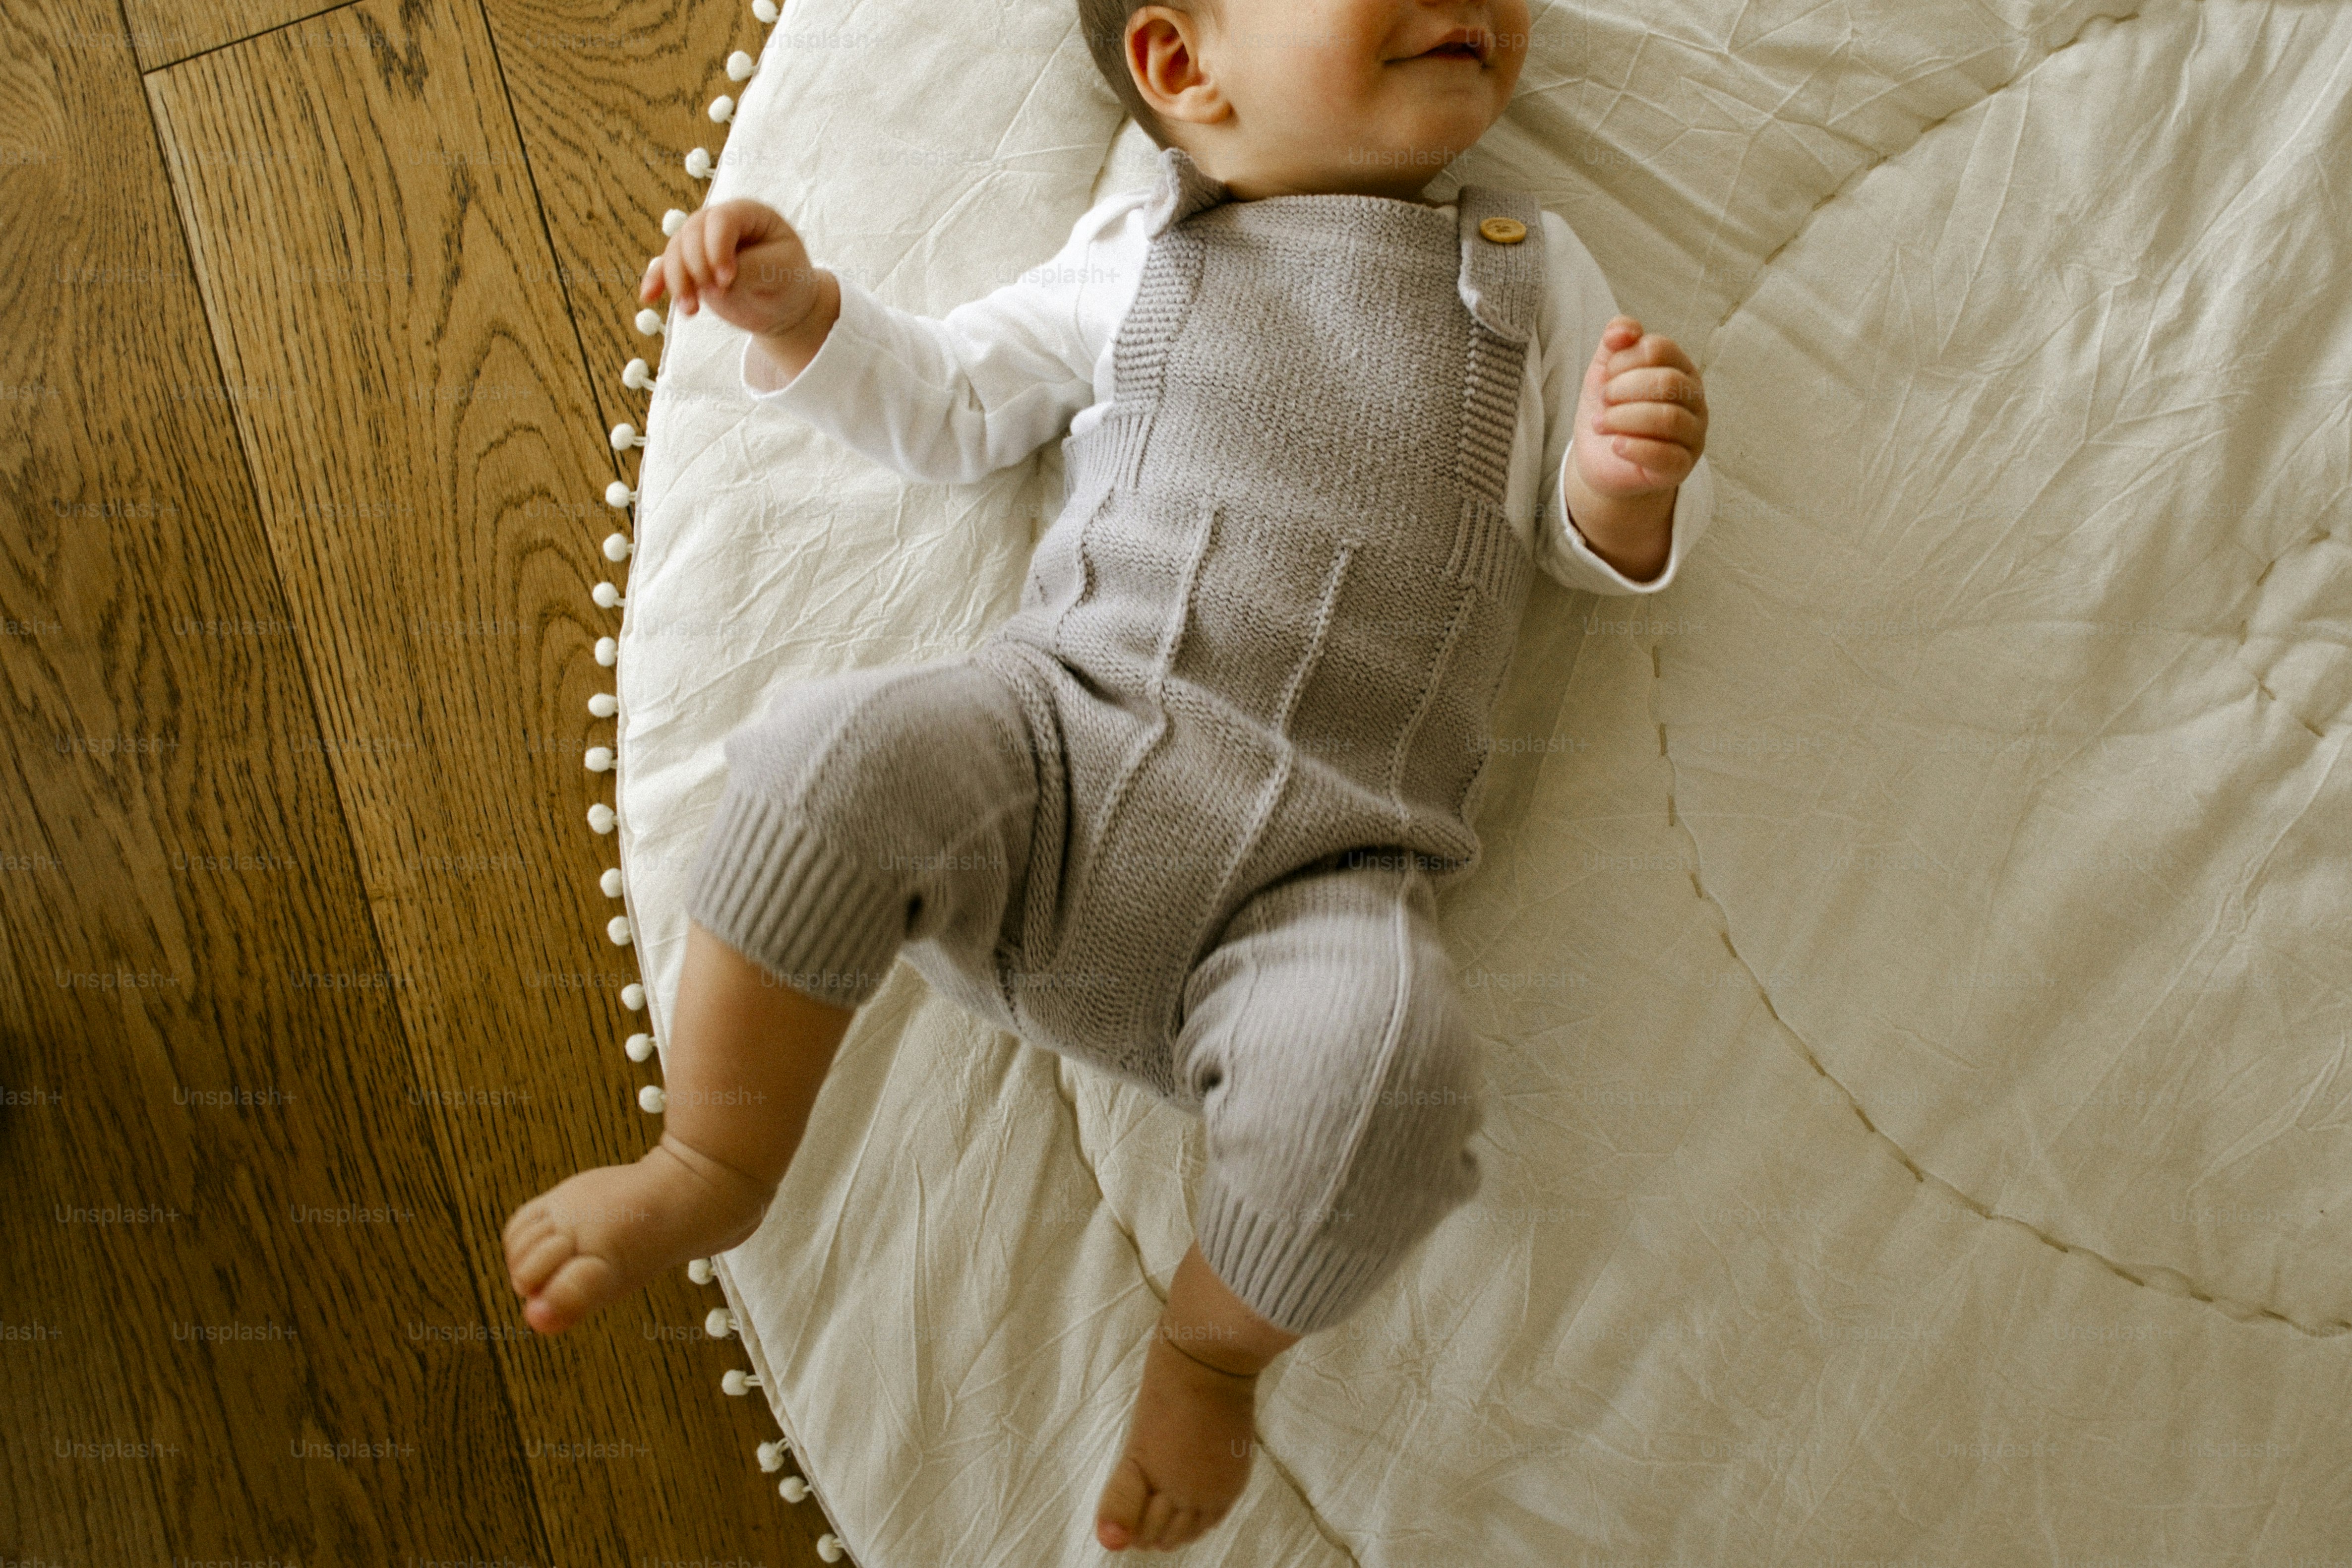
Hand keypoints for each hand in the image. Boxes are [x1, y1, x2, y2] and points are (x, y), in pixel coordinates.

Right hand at [639, 198, 828, 342]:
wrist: (782, 305)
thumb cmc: (789, 281)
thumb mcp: (781, 272)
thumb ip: (751, 270)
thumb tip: (716, 281)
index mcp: (748, 214)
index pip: (722, 220)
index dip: (717, 248)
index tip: (727, 280)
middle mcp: (719, 223)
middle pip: (691, 233)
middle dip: (696, 266)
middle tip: (715, 295)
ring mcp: (700, 243)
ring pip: (675, 251)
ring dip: (677, 280)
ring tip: (690, 310)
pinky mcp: (689, 266)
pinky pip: (665, 267)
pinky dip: (657, 281)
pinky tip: (649, 296)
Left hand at [1572, 316, 1706, 500]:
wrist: (1602, 460)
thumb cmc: (1610, 410)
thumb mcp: (1606, 371)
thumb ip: (1615, 342)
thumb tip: (1622, 330)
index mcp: (1679, 368)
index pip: (1659, 348)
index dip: (1624, 359)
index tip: (1606, 375)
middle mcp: (1694, 399)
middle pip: (1667, 382)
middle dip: (1624, 389)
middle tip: (1603, 400)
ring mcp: (1693, 434)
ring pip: (1668, 418)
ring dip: (1624, 418)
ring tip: (1600, 424)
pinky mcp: (1682, 467)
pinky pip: (1666, 456)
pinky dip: (1635, 448)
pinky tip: (1616, 446)